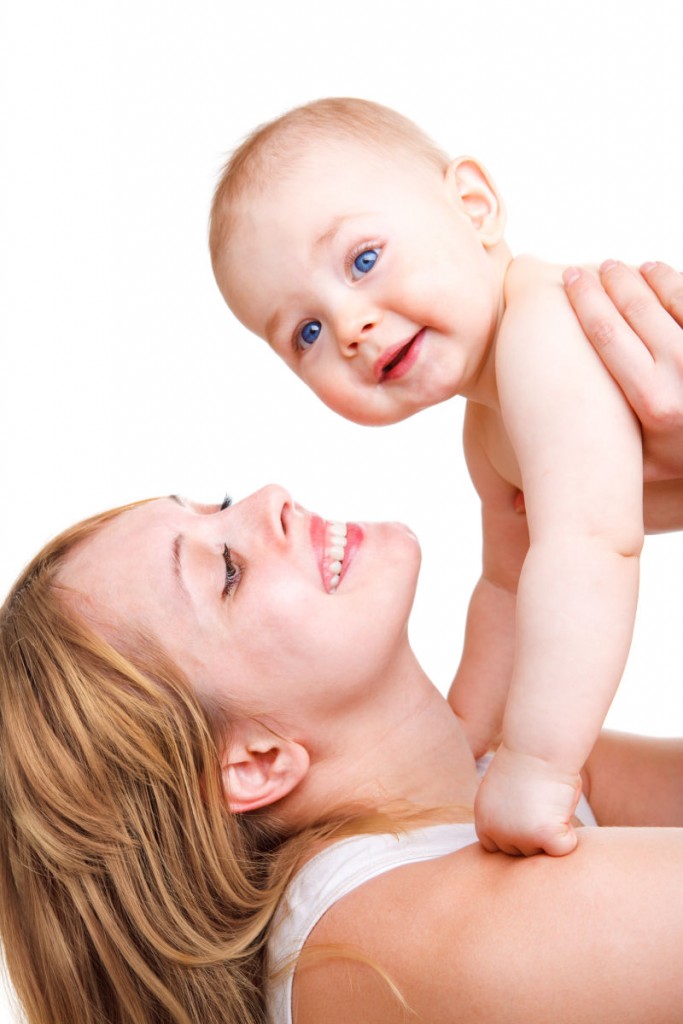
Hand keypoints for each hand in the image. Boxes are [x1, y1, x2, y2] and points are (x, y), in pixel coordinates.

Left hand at [475, 744, 580, 856]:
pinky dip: (570, 836)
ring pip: (542, 852)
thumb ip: (509, 814)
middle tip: (545, 808)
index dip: (515, 837)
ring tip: (553, 803)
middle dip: (535, 838)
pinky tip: (564, 810)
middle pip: (521, 853)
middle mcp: (496, 830)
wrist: (538, 744)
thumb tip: (524, 835)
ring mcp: (518, 835)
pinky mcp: (543, 835)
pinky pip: (563, 848)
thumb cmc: (529, 759)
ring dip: (552, 835)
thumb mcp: (506, 790)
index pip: (496, 847)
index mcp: (484, 818)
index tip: (528, 822)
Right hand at [563, 260, 682, 479]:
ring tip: (618, 269)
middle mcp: (680, 373)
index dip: (584, 300)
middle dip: (606, 282)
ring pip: (666, 296)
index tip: (567, 280)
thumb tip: (517, 506)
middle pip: (633, 308)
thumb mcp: (641, 476)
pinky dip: (671, 280)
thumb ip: (584, 479)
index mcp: (652, 403)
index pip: (606, 334)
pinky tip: (656, 272)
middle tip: (586, 270)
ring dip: (639, 276)